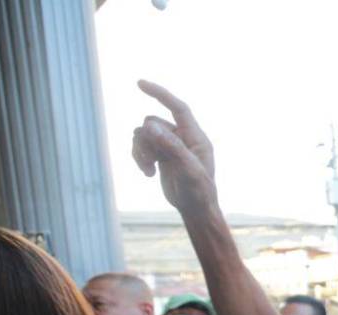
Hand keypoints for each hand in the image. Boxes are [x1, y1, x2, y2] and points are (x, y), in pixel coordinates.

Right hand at [132, 81, 217, 213]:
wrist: (195, 208)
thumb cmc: (199, 191)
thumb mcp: (188, 169)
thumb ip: (171, 147)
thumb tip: (149, 126)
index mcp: (196, 137)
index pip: (178, 108)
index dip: (160, 94)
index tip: (139, 83)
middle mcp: (183, 137)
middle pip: (153, 123)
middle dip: (145, 139)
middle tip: (150, 159)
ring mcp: (170, 146)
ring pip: (143, 134)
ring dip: (139, 150)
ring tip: (148, 169)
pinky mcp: (160, 155)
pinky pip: (140, 146)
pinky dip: (138, 157)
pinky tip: (148, 173)